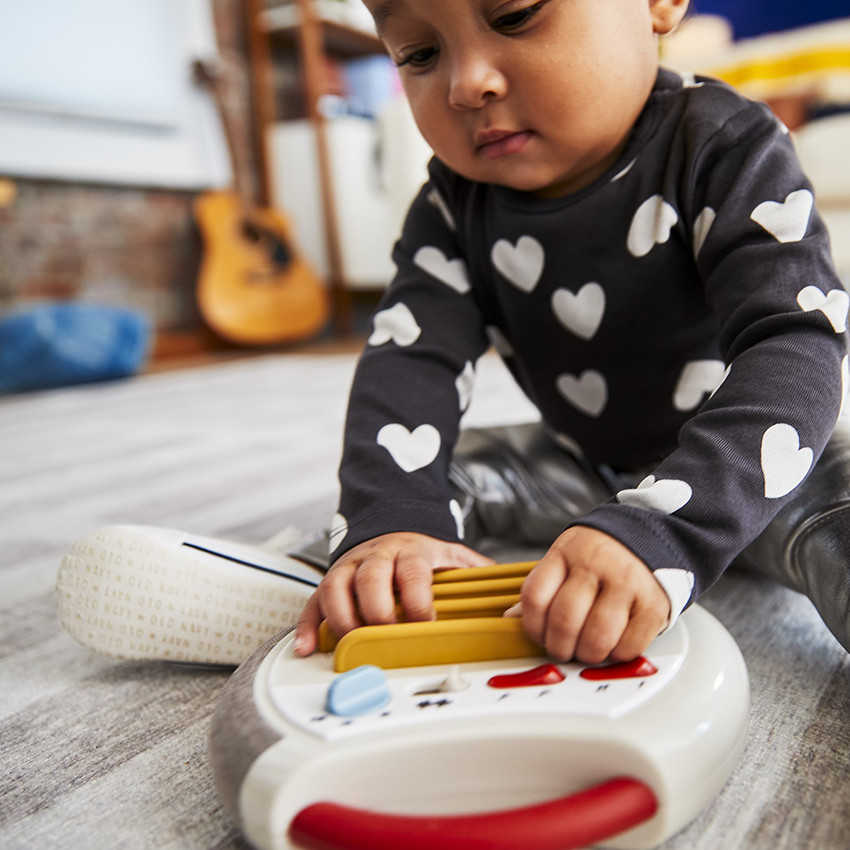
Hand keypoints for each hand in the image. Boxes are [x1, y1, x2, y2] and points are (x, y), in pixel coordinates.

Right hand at [294, 531, 493, 655]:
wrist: (391, 530)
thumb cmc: (421, 554)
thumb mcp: (452, 557)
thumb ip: (475, 574)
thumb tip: (511, 598)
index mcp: (410, 551)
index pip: (412, 572)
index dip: (416, 598)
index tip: (423, 621)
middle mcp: (376, 557)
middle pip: (370, 577)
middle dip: (377, 609)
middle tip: (386, 632)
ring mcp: (349, 569)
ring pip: (336, 587)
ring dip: (341, 617)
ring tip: (349, 642)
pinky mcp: (330, 584)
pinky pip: (312, 603)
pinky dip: (307, 626)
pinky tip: (308, 647)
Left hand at [513, 526, 669, 663]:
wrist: (646, 537)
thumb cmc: (599, 554)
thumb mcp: (564, 559)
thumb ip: (542, 589)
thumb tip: (511, 618)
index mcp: (565, 553)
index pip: (535, 596)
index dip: (532, 626)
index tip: (539, 636)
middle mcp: (595, 564)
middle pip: (564, 621)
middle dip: (559, 647)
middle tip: (563, 650)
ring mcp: (627, 583)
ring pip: (597, 637)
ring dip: (588, 654)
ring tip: (588, 649)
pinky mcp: (653, 604)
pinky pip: (630, 645)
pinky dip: (618, 655)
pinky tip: (614, 643)